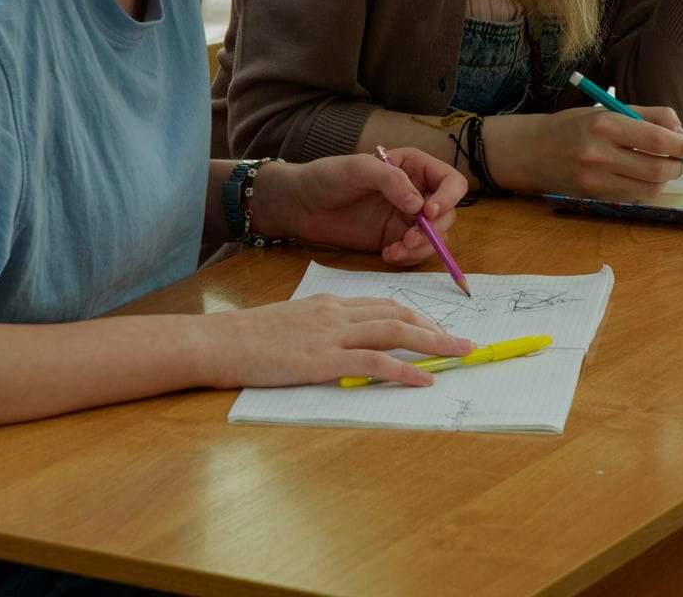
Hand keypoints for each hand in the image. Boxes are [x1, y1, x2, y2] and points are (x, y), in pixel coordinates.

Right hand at [200, 294, 474, 388]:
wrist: (219, 341)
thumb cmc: (247, 337)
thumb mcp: (291, 322)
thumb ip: (321, 329)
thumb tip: (344, 345)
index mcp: (330, 303)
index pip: (384, 304)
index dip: (416, 316)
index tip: (437, 329)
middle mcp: (337, 313)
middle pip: (399, 314)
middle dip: (436, 328)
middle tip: (463, 343)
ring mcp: (332, 335)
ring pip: (395, 331)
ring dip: (433, 342)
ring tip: (460, 354)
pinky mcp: (323, 359)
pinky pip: (374, 361)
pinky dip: (404, 369)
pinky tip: (425, 378)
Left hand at [247, 152, 467, 265]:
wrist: (300, 205)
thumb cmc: (327, 177)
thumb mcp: (359, 169)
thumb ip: (392, 181)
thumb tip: (420, 206)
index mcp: (414, 167)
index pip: (450, 181)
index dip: (448, 198)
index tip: (428, 212)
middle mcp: (417, 192)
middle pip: (448, 213)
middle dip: (434, 230)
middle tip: (409, 239)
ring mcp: (406, 218)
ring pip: (436, 237)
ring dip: (422, 247)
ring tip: (396, 250)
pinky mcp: (395, 239)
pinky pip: (415, 252)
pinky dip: (408, 257)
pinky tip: (388, 254)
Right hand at [527, 105, 682, 199]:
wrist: (533, 151)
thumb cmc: (574, 126)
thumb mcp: (607, 109)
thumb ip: (648, 116)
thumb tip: (681, 132)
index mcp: (604, 124)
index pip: (656, 139)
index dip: (680, 144)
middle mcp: (599, 154)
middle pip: (658, 169)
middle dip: (678, 165)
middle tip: (679, 157)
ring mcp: (595, 180)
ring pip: (650, 188)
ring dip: (664, 179)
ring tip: (660, 166)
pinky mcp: (594, 196)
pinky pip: (635, 197)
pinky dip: (646, 187)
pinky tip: (639, 176)